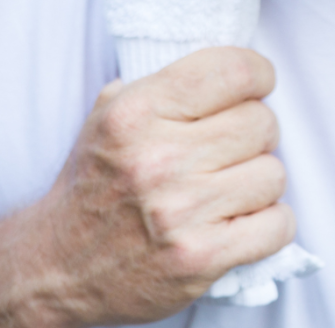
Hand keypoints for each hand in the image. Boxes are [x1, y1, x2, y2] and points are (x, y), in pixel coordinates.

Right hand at [16, 46, 293, 324]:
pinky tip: (240, 222)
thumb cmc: (95, 185)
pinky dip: (270, 225)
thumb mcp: (107, 116)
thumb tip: (230, 67)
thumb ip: (162, 84)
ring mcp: (180, 212)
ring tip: (229, 189)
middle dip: (255, 134)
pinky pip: (278, 226)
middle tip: (231, 149)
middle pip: (262, 123)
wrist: (56, 267)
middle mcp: (158, 160)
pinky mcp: (199, 259)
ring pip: (273, 174)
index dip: (257, 74)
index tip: (257, 85)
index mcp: (135, 114)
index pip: (232, 70)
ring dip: (259, 182)